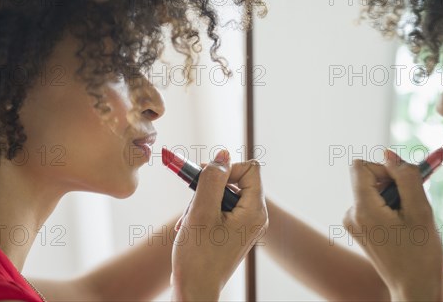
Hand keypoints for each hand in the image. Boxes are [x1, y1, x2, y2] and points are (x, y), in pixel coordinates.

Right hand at [170, 150, 266, 300]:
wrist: (195, 291)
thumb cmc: (198, 256)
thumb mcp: (201, 211)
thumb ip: (213, 179)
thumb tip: (223, 154)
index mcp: (255, 210)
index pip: (249, 168)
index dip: (226, 168)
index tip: (204, 179)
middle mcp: (255, 216)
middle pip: (236, 180)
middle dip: (210, 187)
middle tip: (192, 202)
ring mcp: (246, 225)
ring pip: (224, 195)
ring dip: (202, 201)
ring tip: (187, 221)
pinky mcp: (234, 232)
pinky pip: (221, 210)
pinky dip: (204, 213)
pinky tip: (189, 227)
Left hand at [343, 150, 442, 300]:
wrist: (414, 289)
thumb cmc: (420, 254)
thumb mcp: (420, 211)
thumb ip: (406, 177)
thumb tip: (388, 153)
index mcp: (362, 209)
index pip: (361, 166)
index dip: (385, 168)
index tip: (404, 182)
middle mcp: (350, 214)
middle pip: (368, 178)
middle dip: (393, 184)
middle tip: (415, 201)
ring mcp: (353, 223)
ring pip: (373, 192)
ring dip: (394, 197)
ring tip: (410, 219)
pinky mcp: (359, 229)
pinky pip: (373, 205)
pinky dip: (389, 208)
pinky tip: (403, 226)